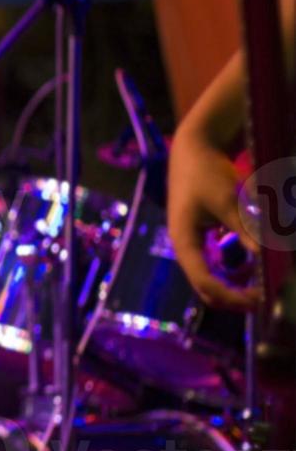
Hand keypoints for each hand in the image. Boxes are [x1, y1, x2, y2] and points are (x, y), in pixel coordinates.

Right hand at [168, 136, 262, 310]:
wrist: (195, 150)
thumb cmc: (207, 173)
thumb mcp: (229, 201)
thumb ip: (246, 230)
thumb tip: (265, 257)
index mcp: (184, 240)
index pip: (204, 280)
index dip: (230, 294)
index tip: (258, 298)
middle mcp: (185, 247)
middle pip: (203, 286)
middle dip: (231, 297)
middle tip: (262, 300)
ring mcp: (192, 243)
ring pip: (209, 279)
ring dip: (233, 287)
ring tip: (260, 288)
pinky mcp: (201, 238)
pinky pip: (215, 266)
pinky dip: (233, 273)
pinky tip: (252, 270)